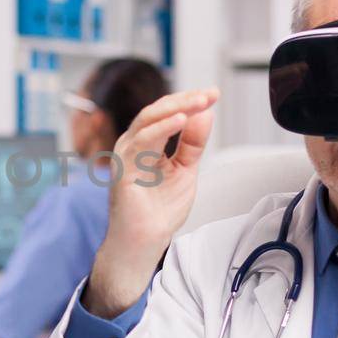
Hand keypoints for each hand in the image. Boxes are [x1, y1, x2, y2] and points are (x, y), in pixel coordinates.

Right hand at [83, 88, 219, 317]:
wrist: (144, 243)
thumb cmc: (158, 211)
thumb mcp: (185, 171)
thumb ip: (192, 144)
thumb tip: (205, 114)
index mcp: (147, 144)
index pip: (167, 113)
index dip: (190, 101)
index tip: (213, 94)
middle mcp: (134, 145)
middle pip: (157, 111)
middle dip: (185, 99)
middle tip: (210, 94)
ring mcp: (126, 155)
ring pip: (149, 119)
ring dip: (177, 108)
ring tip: (200, 102)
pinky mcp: (123, 168)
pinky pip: (143, 140)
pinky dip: (163, 128)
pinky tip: (182, 120)